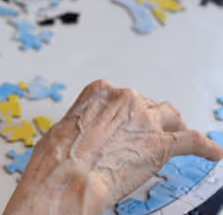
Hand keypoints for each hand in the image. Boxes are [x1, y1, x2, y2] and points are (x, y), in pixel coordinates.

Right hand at [4, 80, 222, 214]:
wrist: (68, 174)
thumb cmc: (59, 157)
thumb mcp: (64, 129)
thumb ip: (85, 125)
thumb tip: (89, 138)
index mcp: (99, 92)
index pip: (120, 96)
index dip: (125, 112)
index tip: (125, 121)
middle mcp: (125, 99)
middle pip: (147, 105)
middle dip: (147, 120)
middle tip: (145, 136)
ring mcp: (146, 120)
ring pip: (171, 117)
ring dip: (175, 126)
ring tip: (180, 134)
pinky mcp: (163, 144)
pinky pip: (193, 141)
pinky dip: (206, 148)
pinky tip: (213, 153)